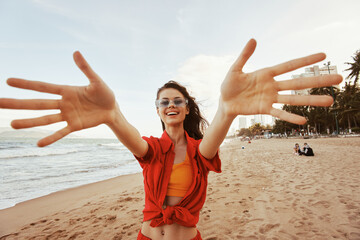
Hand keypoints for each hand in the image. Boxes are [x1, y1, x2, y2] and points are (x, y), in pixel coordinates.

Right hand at [0, 52, 116, 146]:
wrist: (113, 110)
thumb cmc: (105, 93)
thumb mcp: (96, 80)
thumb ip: (85, 68)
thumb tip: (76, 52)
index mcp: (66, 90)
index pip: (42, 87)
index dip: (26, 84)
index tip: (8, 81)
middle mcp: (63, 103)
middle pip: (37, 103)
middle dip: (18, 103)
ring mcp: (68, 115)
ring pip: (45, 119)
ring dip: (29, 122)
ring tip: (12, 125)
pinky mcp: (75, 126)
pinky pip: (61, 132)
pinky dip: (51, 137)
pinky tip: (39, 143)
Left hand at [220, 39, 342, 123]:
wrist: (224, 102)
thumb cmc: (230, 85)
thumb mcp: (236, 69)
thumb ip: (245, 56)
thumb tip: (254, 39)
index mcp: (267, 73)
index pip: (289, 65)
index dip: (305, 60)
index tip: (322, 55)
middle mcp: (272, 86)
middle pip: (298, 83)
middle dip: (318, 81)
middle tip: (338, 79)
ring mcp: (270, 99)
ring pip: (293, 99)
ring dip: (311, 100)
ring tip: (330, 101)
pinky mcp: (264, 110)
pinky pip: (279, 113)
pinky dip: (290, 116)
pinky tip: (304, 119)